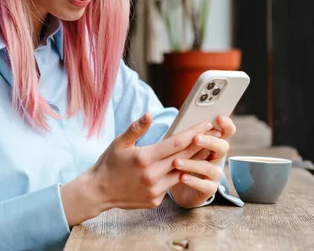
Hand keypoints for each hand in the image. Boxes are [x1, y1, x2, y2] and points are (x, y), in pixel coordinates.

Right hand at [60, 113, 212, 225]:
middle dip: (201, 144)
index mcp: (144, 158)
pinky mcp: (155, 200)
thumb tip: (149, 114)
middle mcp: (152, 175)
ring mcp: (155, 190)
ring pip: (182, 173)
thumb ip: (136, 128)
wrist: (98, 192)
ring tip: (206, 149)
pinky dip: (178, 176)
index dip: (194, 133)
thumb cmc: (109, 164)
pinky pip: (171, 185)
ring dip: (194, 161)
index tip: (206, 124)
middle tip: (215, 134)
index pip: (176, 143)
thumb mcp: (119, 143)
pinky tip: (186, 167)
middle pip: (184, 157)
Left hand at [168, 116, 235, 207]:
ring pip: (210, 168)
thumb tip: (180, 122)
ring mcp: (214, 174)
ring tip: (176, 162)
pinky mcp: (208, 189)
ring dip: (193, 164)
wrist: (173, 185)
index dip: (226, 124)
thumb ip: (182, 134)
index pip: (226, 131)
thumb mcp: (178, 144)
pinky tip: (182, 177)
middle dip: (210, 141)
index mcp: (212, 142)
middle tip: (196, 138)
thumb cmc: (177, 158)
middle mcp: (216, 157)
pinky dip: (194, 181)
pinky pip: (206, 186)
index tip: (219, 118)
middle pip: (222, 147)